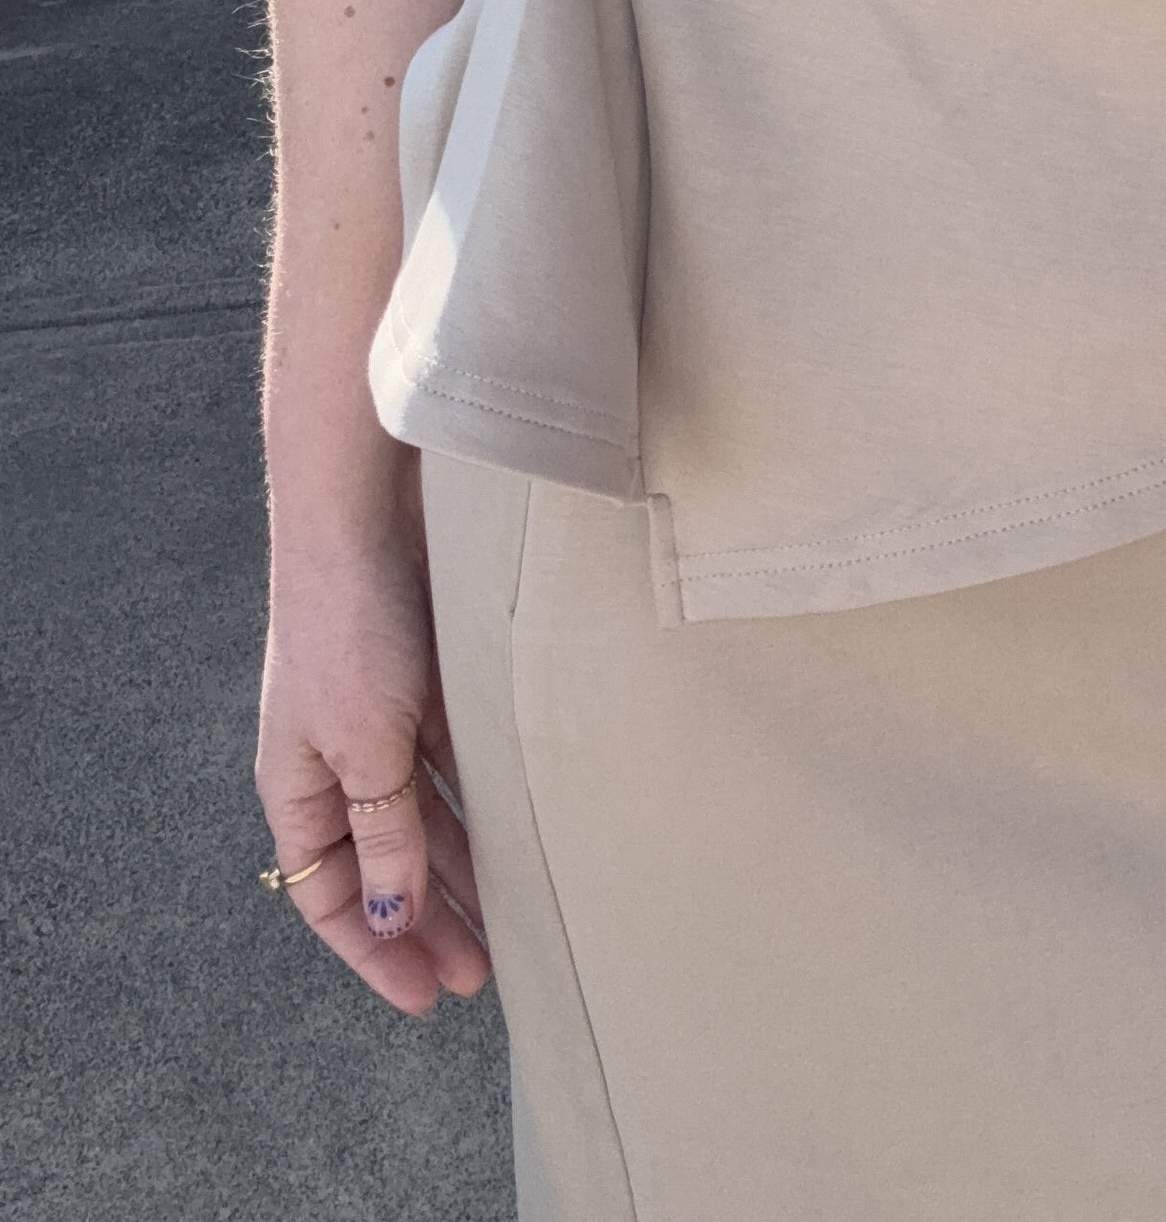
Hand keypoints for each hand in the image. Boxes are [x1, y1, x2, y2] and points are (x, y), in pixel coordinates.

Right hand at [256, 523, 491, 1014]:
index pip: (329, 896)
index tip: (427, 997)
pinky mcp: (430, 686)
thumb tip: (392, 914)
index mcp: (297, 786)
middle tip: (486, 975)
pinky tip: (523, 837)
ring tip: (516, 923)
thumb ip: (383, 831)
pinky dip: (483, 807)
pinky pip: (458, 769)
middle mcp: (340, 762)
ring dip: (466, 872)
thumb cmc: (347, 626)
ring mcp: (387, 723)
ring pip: (428, 821)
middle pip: (384, 866)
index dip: (375, 950)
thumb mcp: (365, 745)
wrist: (368, 513)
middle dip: (430, 924)